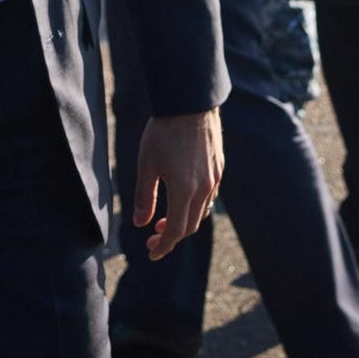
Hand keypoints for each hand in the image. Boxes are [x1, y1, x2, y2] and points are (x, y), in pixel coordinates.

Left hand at [130, 111, 220, 260]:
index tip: (152, 253)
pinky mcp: (219, 168)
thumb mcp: (147, 165)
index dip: (163, 246)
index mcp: (184, 191)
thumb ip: (145, 197)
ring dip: (184, 221)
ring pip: (201, 212)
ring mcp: (214, 179)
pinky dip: (194, 206)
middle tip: (153, 238)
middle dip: (171, 236)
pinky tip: (182, 199)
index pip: (176, 231)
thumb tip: (140, 224)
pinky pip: (209, 196)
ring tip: (165, 220)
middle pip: (190, 225)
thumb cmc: (163, 133)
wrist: (190, 104)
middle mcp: (204, 189)